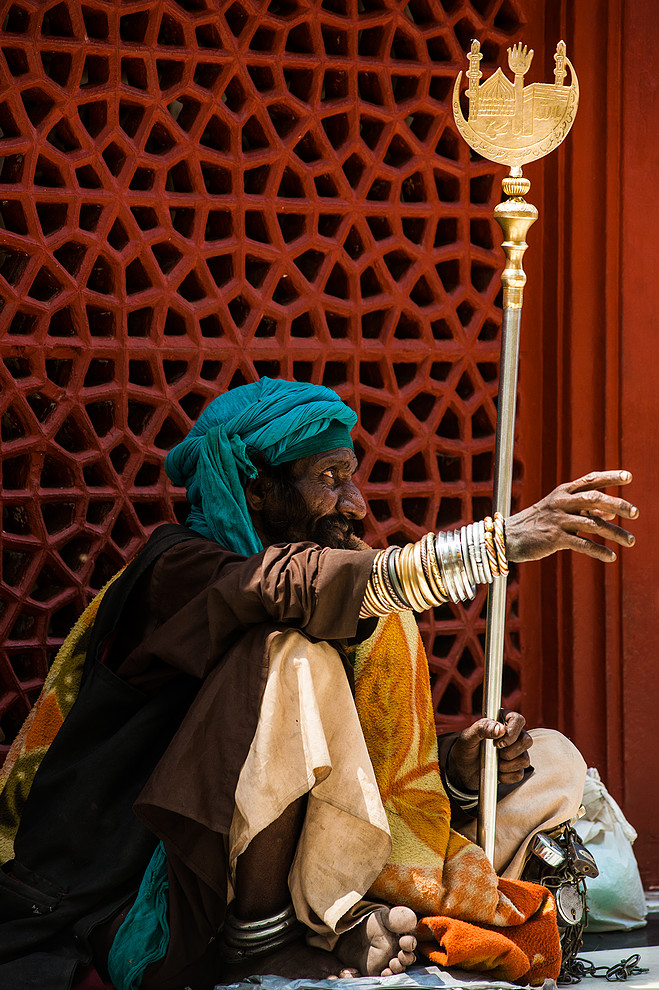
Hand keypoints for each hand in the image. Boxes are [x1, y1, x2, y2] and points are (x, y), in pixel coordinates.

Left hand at [447, 710, 531, 791]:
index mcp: (502, 721)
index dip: (512, 732)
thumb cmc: (465, 747)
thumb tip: (500, 729)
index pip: (518, 720)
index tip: (498, 742)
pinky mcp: (515, 768)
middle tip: (496, 751)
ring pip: (525, 759)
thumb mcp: (468, 736)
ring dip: (507, 764)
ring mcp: (516, 752)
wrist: (462, 768)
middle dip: (511, 751)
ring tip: (494, 762)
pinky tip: (496, 771)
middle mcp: (513, 736)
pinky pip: (519, 774)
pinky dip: (506, 776)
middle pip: (527, 740)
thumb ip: (482, 728)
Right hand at [505, 470, 637, 562]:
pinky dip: (598, 551)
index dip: (609, 477)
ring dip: (614, 533)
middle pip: (593, 499)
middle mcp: (561, 503)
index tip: (629, 476)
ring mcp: (558, 520)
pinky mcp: (554, 538)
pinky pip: (582, 544)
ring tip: (631, 541)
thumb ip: (587, 509)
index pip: (590, 480)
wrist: (509, 537)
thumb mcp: (561, 510)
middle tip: (636, 513)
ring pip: (592, 524)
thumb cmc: (539, 522)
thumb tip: (613, 511)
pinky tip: (611, 557)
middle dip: (617, 504)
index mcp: (563, 492)